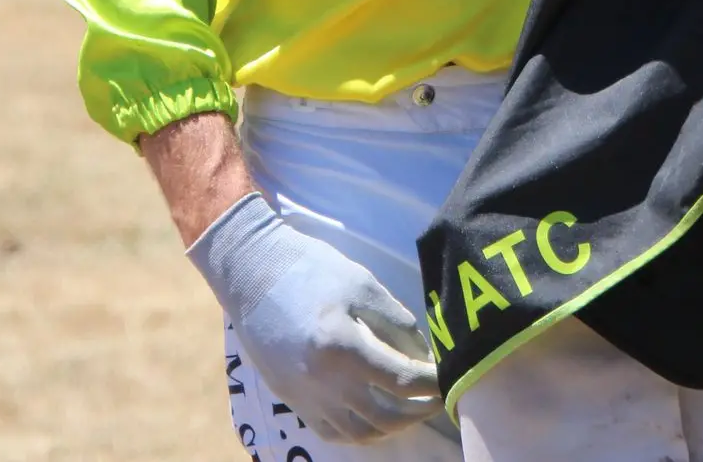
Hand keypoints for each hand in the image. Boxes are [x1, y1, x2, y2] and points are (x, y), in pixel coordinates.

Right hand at [188, 192, 440, 444]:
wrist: (253, 274)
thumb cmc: (311, 269)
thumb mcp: (361, 283)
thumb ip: (396, 321)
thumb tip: (423, 353)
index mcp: (344, 348)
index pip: (402, 381)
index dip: (432, 384)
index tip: (449, 378)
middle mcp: (324, 382)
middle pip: (386, 416)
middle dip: (419, 410)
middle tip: (437, 397)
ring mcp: (306, 397)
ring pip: (361, 433)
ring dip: (393, 426)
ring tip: (411, 409)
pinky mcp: (293, 400)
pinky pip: (334, 432)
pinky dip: (361, 431)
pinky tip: (375, 416)